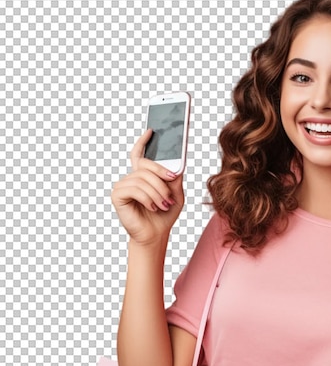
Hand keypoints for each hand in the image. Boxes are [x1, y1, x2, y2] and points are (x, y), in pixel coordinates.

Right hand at [111, 129, 184, 245]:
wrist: (156, 234)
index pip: (140, 154)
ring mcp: (123, 186)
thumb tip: (178, 161)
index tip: (151, 130)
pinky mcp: (117, 195)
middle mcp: (131, 178)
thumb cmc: (164, 215)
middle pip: (145, 165)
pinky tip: (153, 207)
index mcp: (144, 176)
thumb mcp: (176, 193)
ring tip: (164, 205)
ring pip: (143, 178)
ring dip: (158, 193)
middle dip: (161, 177)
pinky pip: (135, 189)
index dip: (143, 142)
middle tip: (171, 192)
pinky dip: (148, 199)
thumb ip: (175, 177)